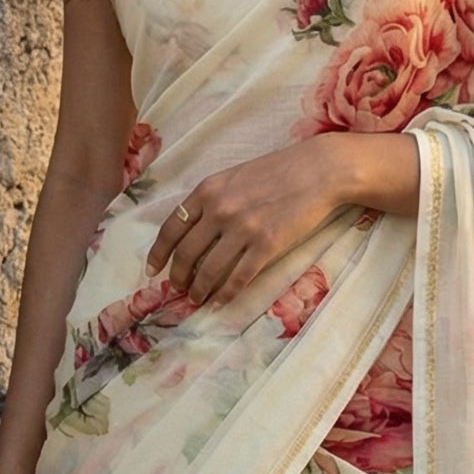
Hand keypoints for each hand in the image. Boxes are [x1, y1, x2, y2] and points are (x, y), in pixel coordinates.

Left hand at [147, 135, 411, 304]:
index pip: (172, 228)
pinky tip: (220, 302)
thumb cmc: (279, 171)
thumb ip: (212, 199)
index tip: (153, 270)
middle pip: (186, 254)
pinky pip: (239, 277)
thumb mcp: (235, 176)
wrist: (319, 170)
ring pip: (209, 270)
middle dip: (178, 277)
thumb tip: (194, 230)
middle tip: (177, 289)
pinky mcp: (267, 245)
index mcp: (208, 190)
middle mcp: (220, 210)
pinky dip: (226, 294)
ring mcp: (243, 229)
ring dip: (199, 290)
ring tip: (197, 299)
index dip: (159, 253)